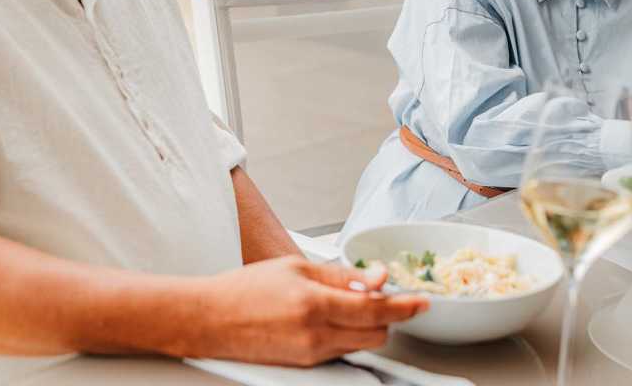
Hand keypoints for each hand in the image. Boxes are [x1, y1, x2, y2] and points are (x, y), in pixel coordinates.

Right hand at [183, 255, 427, 365]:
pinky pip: (341, 351)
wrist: (210, 319)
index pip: (375, 309)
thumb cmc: (245, 289)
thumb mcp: (296, 267)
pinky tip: (332, 317)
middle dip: (387, 316)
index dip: (404, 306)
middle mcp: (316, 335)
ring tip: (350, 303)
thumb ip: (342, 274)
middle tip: (383, 296)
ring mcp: (311, 355)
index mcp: (315, 304)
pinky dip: (347, 334)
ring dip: (366, 325)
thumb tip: (376, 277)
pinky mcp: (305, 365)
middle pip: (376, 333)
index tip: (420, 301)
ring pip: (361, 344)